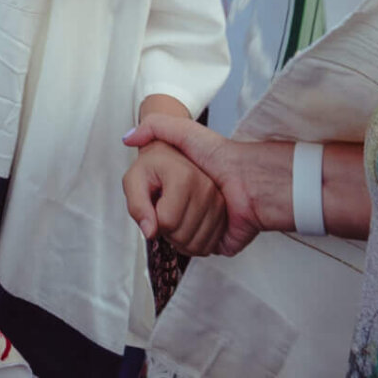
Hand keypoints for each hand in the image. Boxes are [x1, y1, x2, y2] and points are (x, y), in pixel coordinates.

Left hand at [123, 140, 227, 254]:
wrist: (172, 156)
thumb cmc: (152, 168)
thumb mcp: (134, 180)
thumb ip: (137, 206)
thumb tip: (150, 231)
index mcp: (184, 177)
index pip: (167, 222)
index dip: (153, 222)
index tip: (153, 208)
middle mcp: (206, 188)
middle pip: (182, 236)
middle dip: (166, 233)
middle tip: (162, 214)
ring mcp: (218, 201)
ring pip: (197, 244)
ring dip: (181, 241)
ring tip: (174, 220)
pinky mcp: (224, 212)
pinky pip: (210, 244)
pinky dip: (196, 243)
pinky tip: (186, 227)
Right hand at [124, 114, 268, 255]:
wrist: (250, 178)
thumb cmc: (218, 154)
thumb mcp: (184, 131)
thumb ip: (154, 127)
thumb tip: (127, 139)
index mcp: (172, 193)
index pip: (149, 212)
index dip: (153, 203)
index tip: (161, 189)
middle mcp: (184, 212)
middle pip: (164, 230)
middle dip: (172, 216)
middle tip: (187, 196)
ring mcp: (200, 229)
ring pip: (181, 242)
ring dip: (191, 227)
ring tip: (203, 206)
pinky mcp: (217, 243)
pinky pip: (201, 250)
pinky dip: (205, 239)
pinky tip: (215, 222)